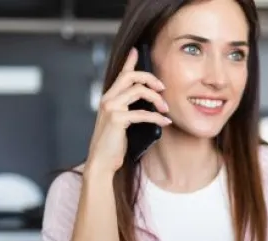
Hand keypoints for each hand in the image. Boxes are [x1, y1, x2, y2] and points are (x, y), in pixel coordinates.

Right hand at [85, 47, 170, 176]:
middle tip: (163, 89)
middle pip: (131, 77)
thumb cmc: (113, 145)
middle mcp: (108, 99)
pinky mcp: (117, 119)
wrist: (101, 162)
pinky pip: (143, 113)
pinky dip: (157, 117)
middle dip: (150, 78)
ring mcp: (111, 108)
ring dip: (157, 99)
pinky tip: (165, 122)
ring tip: (166, 109)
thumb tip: (149, 104)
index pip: (120, 75)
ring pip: (138, 91)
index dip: (130, 62)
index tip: (137, 52)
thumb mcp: (122, 123)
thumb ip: (129, 110)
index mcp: (109, 98)